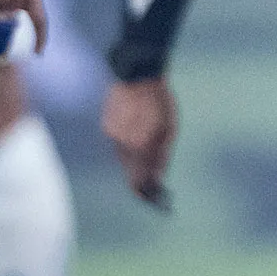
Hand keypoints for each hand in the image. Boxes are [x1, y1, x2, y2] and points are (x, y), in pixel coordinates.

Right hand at [103, 76, 177, 207]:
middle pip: (129, 171)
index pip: (140, 176)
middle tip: (149, 191)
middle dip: (139, 181)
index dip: (145, 190)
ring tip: (145, 173)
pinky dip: (126, 151)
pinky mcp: (106, 127)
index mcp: (141, 143)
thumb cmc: (160, 101)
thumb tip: (159, 176)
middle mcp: (123, 143)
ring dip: (133, 166)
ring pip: (122, 159)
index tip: (152, 199)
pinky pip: (117, 146)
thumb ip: (163, 153)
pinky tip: (135, 152)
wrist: (137, 76)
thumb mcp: (170, 127)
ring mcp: (112, 135)